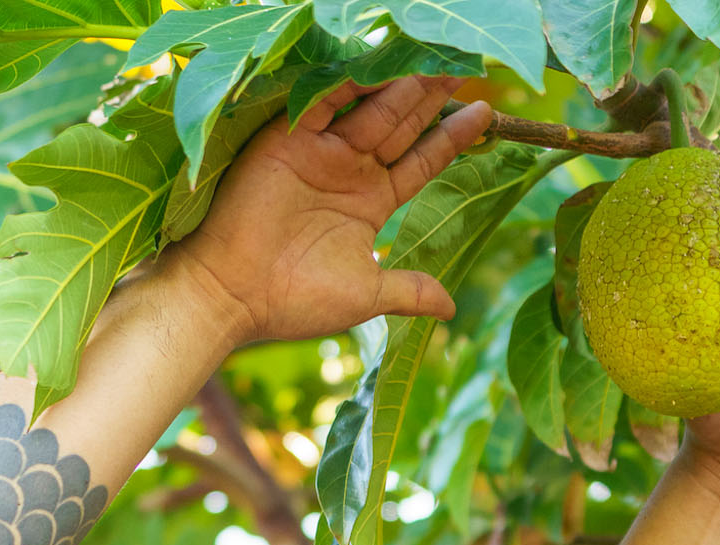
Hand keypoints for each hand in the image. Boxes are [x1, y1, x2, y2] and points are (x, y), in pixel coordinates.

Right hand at [165, 77, 494, 346]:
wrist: (233, 297)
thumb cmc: (295, 300)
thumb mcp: (366, 295)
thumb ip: (408, 290)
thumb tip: (451, 305)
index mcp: (369, 203)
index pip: (420, 162)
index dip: (451, 139)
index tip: (486, 115)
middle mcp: (348, 171)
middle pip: (402, 127)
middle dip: (433, 99)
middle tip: (466, 66)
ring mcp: (319, 153)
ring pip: (371, 111)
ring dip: (404, 87)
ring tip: (440, 64)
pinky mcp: (287, 140)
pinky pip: (324, 103)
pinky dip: (352, 84)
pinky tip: (385, 68)